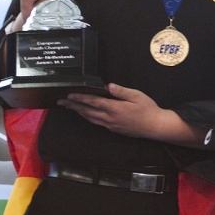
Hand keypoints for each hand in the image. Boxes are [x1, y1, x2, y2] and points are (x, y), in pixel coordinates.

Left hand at [57, 83, 206, 146]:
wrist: (155, 127)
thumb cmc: (147, 109)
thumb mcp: (136, 96)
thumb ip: (121, 91)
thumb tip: (108, 86)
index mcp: (114, 108)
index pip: (93, 102)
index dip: (80, 98)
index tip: (69, 95)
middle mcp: (109, 118)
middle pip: (87, 111)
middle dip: (73, 106)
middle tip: (60, 101)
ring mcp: (110, 125)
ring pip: (90, 118)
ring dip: (78, 112)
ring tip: (68, 107)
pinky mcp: (113, 129)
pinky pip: (96, 122)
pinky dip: (87, 117)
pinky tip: (84, 114)